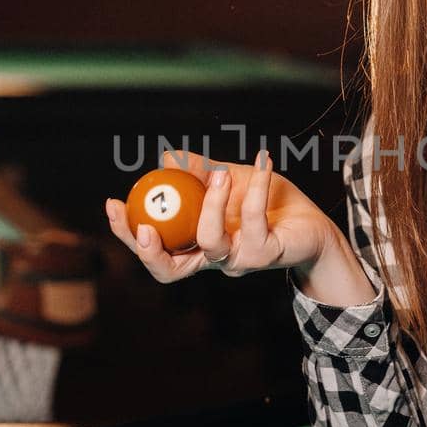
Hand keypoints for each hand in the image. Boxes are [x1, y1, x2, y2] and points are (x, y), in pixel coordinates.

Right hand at [104, 149, 336, 283]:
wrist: (314, 222)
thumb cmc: (268, 204)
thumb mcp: (229, 182)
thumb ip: (199, 174)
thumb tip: (166, 158)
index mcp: (195, 246)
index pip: (154, 250)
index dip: (128, 234)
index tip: (113, 204)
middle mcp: (213, 259)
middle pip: (168, 268)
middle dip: (148, 249)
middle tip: (143, 222)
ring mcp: (239, 261)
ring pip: (210, 242)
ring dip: (210, 205)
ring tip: (220, 173)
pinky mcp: (266, 254)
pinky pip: (253, 220)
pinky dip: (256, 186)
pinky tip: (262, 161)